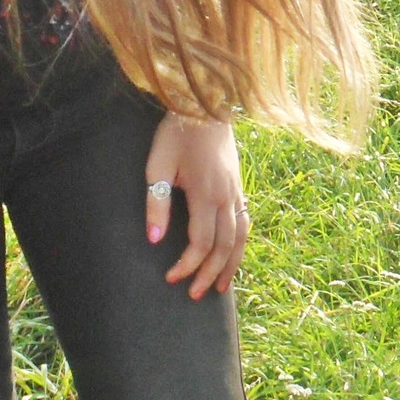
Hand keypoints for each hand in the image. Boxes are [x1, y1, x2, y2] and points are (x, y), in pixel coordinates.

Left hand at [145, 114, 249, 298]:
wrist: (206, 104)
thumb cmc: (177, 133)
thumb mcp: (158, 166)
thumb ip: (156, 203)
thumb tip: (154, 239)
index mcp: (206, 195)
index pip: (201, 243)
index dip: (187, 265)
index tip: (171, 278)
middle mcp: (227, 198)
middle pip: (223, 248)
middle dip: (209, 274)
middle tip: (195, 295)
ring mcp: (236, 193)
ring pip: (240, 239)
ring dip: (231, 266)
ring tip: (221, 287)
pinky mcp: (239, 187)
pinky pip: (245, 224)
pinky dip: (240, 246)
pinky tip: (233, 257)